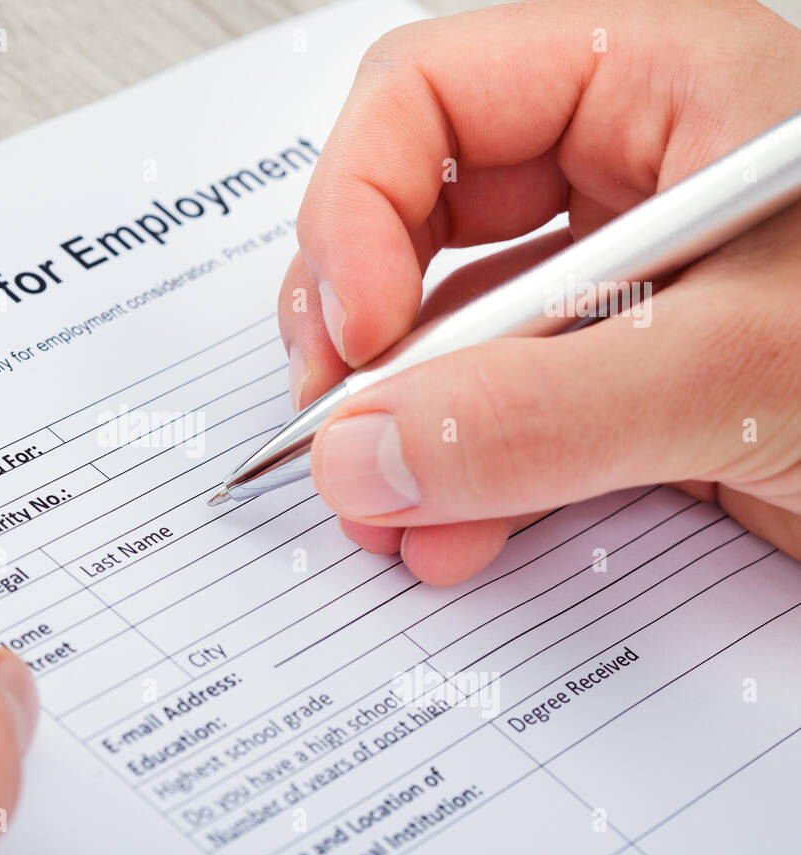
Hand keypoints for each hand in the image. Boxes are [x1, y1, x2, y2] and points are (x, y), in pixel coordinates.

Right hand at [280, 0, 800, 585]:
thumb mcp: (747, 367)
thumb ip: (543, 413)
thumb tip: (366, 452)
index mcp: (651, 86)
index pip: (427, 96)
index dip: (357, 208)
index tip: (362, 333)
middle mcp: (614, 174)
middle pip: (403, 214)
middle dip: (353, 330)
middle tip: (343, 424)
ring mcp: (606, 287)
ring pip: (432, 330)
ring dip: (393, 422)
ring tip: (387, 506)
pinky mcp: (610, 383)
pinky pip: (487, 413)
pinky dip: (451, 476)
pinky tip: (452, 531)